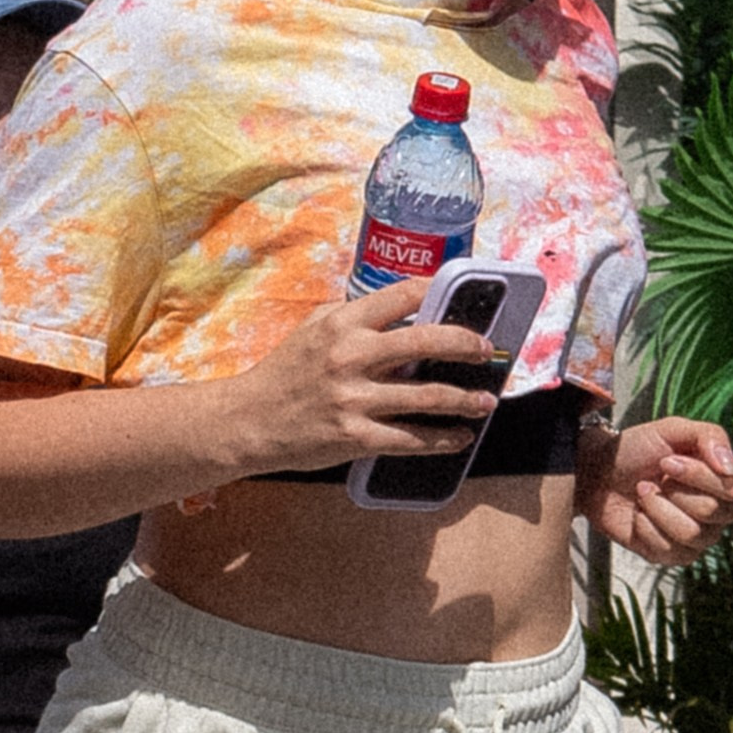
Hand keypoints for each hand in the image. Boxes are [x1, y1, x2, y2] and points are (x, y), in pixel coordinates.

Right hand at [207, 281, 503, 477]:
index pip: (404, 295)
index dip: (441, 293)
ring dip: (464, 399)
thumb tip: (399, 306)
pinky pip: (411, 438)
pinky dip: (442, 439)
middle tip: (486, 351)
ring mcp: (354, 399)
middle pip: (427, 341)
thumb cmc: (282, 375)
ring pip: (427, 396)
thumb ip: (352, 315)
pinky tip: (460, 438)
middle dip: (466, 345)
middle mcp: (351, 356)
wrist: (246, 422)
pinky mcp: (355, 437)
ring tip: (484, 401)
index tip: (465, 301)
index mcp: (342, 323)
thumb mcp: (311, 329)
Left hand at [583, 418, 732, 564]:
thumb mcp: (672, 429)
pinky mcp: (674, 555)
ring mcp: (699, 535)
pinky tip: (638, 515)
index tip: (667, 462)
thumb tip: (728, 468)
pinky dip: (645, 528)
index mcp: (725, 478)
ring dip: (657, 509)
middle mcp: (719, 509)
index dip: (700, 476)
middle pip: (713, 512)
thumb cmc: (638, 449)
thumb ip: (709, 436)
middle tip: (653, 478)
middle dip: (673, 492)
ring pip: (691, 534)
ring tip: (643, 493)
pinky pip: (669, 551)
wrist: (599, 473)